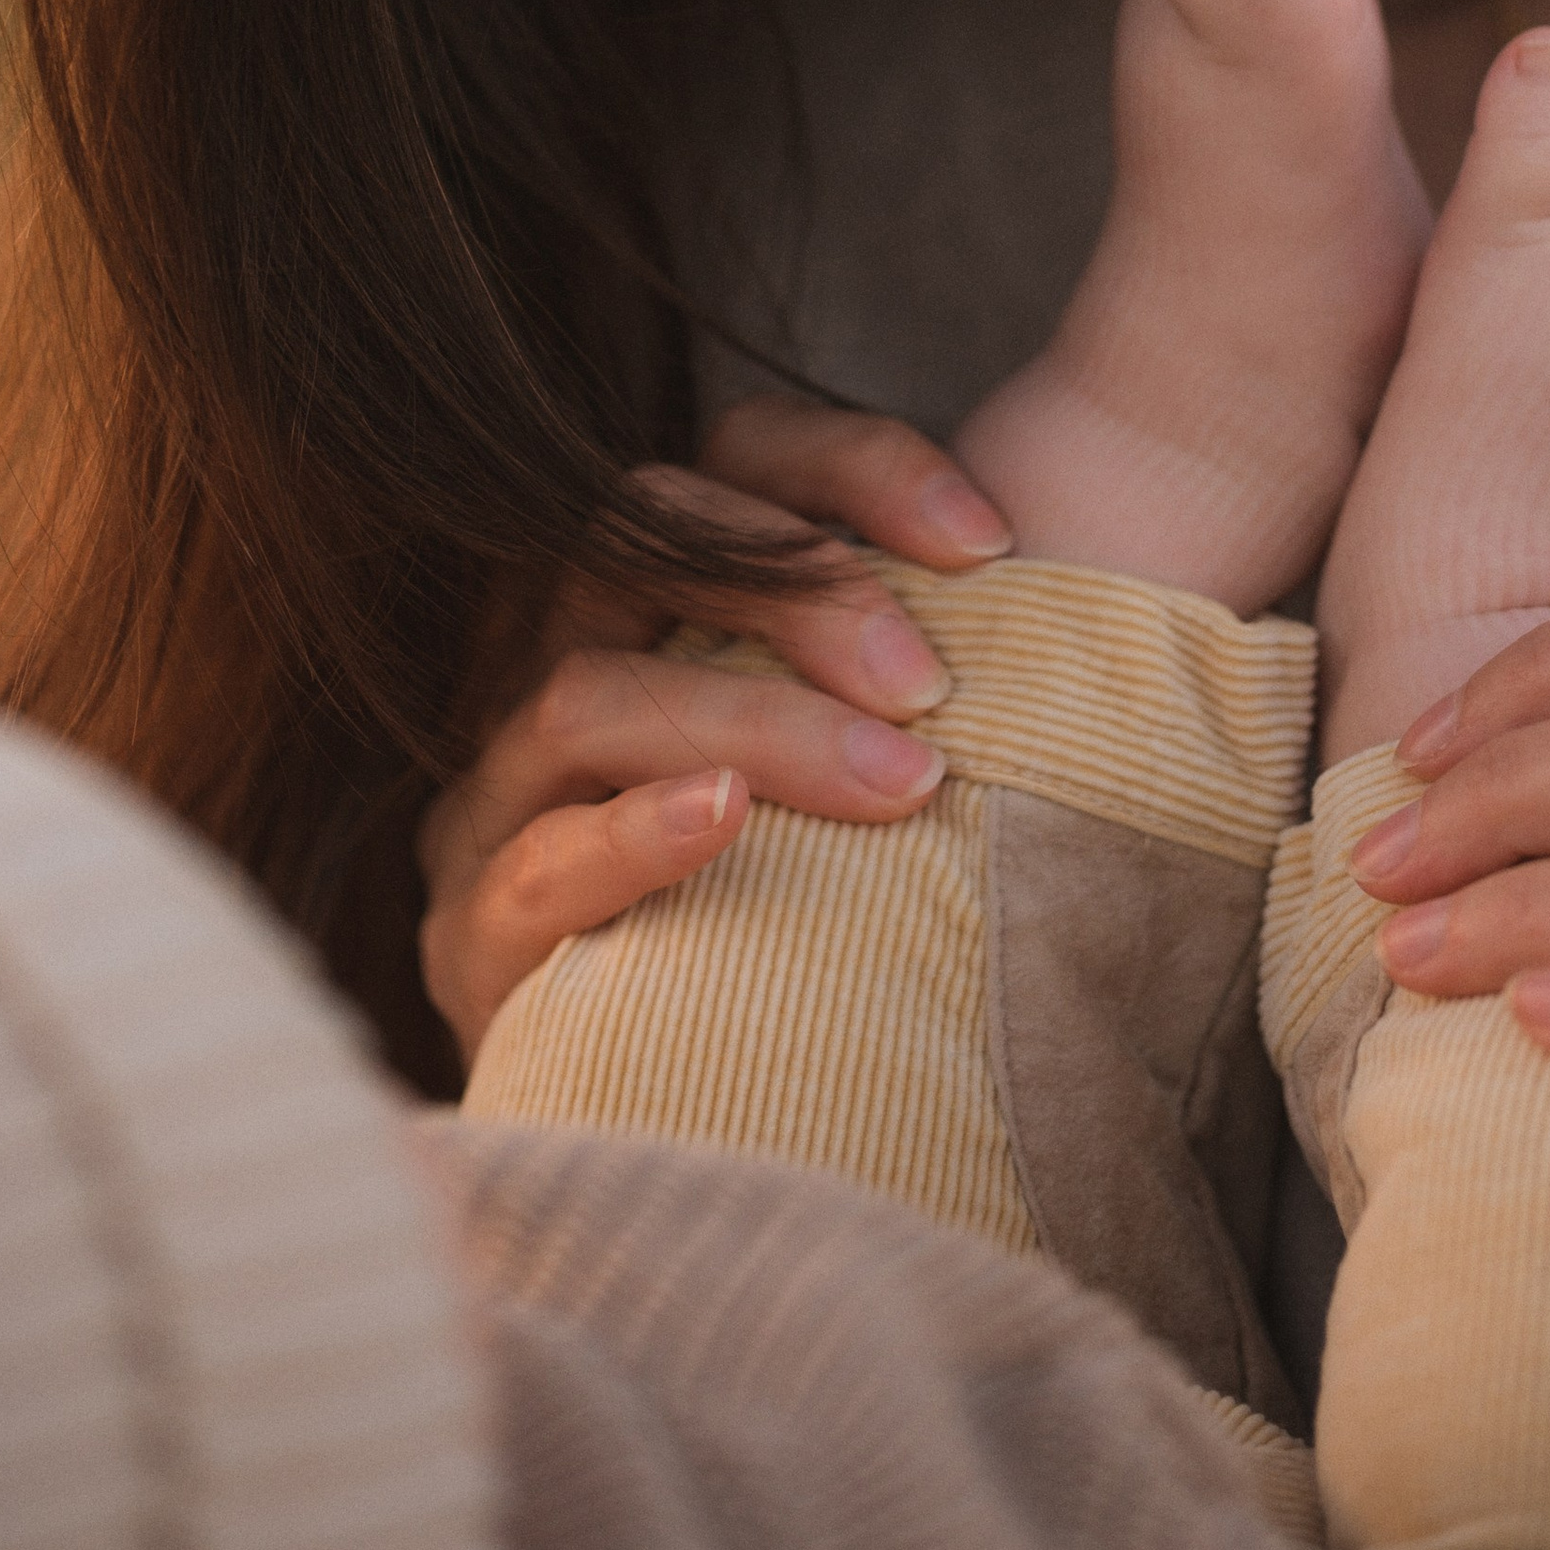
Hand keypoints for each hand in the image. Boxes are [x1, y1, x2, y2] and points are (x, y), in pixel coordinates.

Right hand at [418, 401, 1007, 1066]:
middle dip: (796, 590)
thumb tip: (1076, 589)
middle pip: (637, 534)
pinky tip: (723, 822)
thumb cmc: (818, 893)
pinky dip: (633, 834)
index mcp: (649, 583)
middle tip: (932, 685)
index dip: (858, 469)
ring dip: (750, 723)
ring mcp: (498, 793)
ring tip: (890, 781)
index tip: (989, 544)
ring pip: (585, 693)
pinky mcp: (473, 930)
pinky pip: (536, 863)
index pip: (735, 450)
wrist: (695, 1099)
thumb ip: (917, 663)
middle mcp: (548, 654)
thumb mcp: (868, 749)